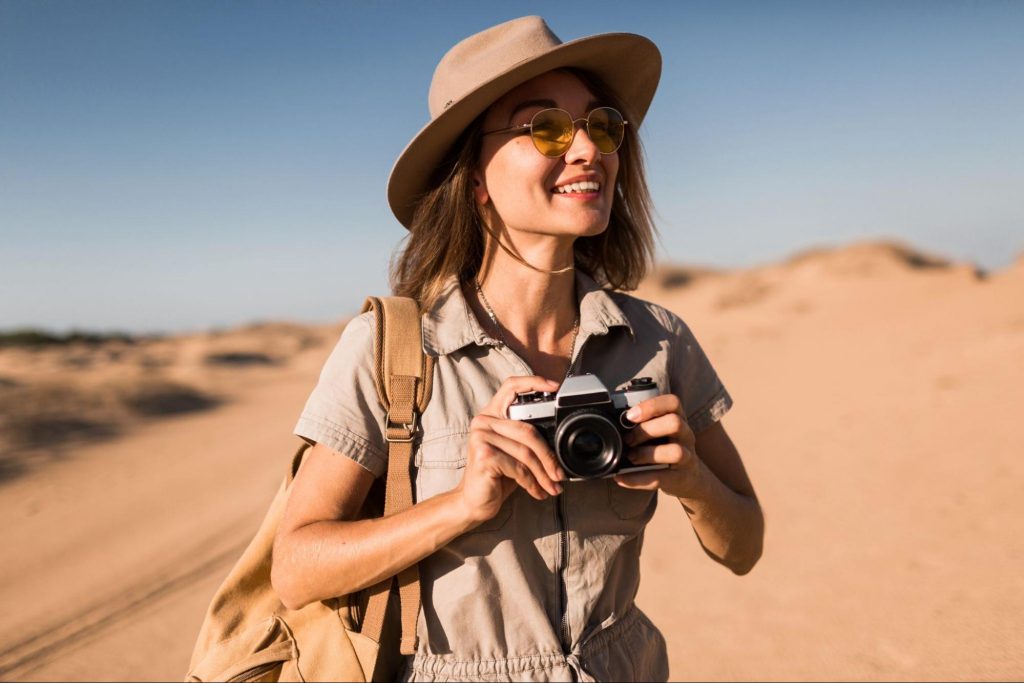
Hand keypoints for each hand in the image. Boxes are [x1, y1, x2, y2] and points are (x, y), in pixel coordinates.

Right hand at [454, 376, 566, 526]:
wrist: (473, 502)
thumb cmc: (497, 476)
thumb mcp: (514, 453)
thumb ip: (528, 439)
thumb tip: (560, 440)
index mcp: (492, 414)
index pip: (511, 387)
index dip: (534, 382)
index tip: (555, 387)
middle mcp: (483, 421)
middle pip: (527, 430)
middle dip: (549, 456)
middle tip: (560, 474)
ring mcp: (481, 437)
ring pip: (525, 452)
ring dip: (543, 474)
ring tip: (553, 487)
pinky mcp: (483, 455)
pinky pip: (518, 468)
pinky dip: (532, 483)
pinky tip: (538, 492)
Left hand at [615, 394, 699, 497]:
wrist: (688, 476)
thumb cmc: (666, 447)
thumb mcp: (659, 431)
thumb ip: (642, 424)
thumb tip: (611, 424)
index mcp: (678, 418)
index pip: (673, 403)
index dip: (651, 406)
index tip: (630, 416)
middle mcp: (686, 434)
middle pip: (674, 423)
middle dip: (646, 430)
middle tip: (628, 439)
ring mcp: (687, 456)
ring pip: (675, 451)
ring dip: (647, 454)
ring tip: (631, 458)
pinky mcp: (681, 478)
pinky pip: (661, 478)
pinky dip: (638, 479)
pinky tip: (622, 478)